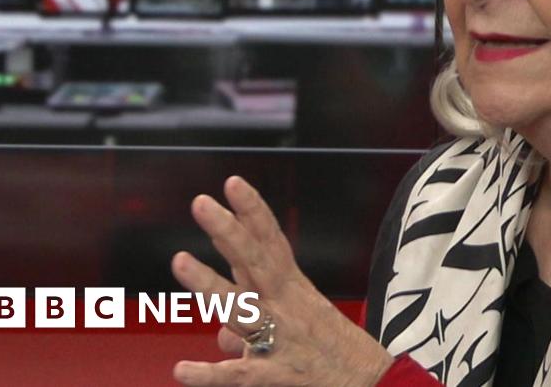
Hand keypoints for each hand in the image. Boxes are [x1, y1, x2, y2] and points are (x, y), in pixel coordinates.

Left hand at [171, 175, 393, 385]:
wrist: (370, 382)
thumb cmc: (334, 348)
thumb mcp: (299, 323)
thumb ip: (254, 322)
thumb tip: (222, 337)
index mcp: (292, 287)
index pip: (270, 242)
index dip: (252, 211)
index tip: (233, 184)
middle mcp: (284, 306)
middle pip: (254, 261)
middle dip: (228, 231)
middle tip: (202, 204)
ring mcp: (279, 338)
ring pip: (240, 308)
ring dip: (209, 284)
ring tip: (180, 261)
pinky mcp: (275, 375)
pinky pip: (238, 374)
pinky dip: (209, 374)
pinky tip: (182, 369)